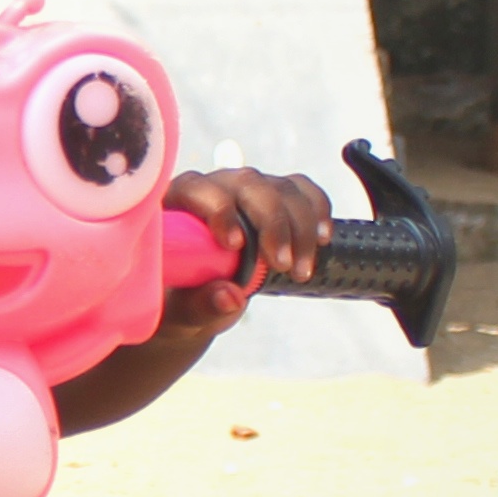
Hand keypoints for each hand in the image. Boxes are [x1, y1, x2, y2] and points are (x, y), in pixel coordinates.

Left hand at [160, 165, 331, 338]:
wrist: (196, 301)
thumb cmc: (179, 301)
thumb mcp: (181, 312)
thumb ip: (200, 305)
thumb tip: (229, 297)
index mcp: (175, 203)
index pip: (196, 189)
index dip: (219, 210)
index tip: (236, 245)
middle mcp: (211, 187)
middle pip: (248, 183)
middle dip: (272, 223)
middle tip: (281, 266)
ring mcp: (245, 189)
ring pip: (280, 188)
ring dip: (300, 227)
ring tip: (300, 271)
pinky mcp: (273, 196)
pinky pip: (301, 190)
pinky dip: (317, 210)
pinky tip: (322, 239)